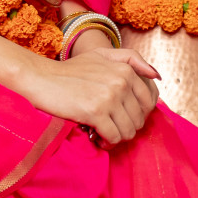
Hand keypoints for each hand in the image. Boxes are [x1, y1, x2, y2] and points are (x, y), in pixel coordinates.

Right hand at [18, 42, 160, 143]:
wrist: (41, 78)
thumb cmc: (70, 70)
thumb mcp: (101, 55)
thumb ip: (131, 59)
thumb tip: (157, 76)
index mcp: (125, 69)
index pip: (149, 102)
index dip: (137, 114)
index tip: (122, 116)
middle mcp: (121, 81)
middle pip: (139, 119)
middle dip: (126, 127)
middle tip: (109, 126)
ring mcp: (109, 96)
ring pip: (128, 131)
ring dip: (117, 137)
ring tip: (103, 132)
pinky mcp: (95, 112)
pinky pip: (113, 137)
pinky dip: (107, 142)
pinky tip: (96, 136)